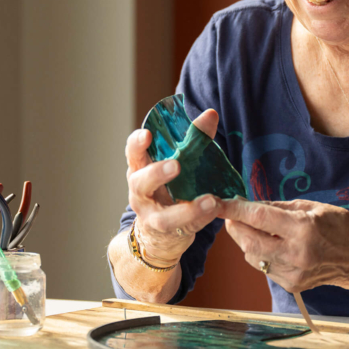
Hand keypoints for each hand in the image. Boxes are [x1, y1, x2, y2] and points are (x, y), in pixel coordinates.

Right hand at [125, 110, 221, 265]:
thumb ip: (194, 139)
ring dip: (188, 209)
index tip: (147, 134)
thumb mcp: (178, 163)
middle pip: (140, 182)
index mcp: (140, 169)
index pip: (132, 153)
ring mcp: (151, 216)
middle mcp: (140, 193)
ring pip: (163, 216)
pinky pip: (184, 228)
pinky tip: (216, 210)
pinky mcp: (167, 233)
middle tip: (176, 164)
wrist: (160, 234)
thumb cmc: (169, 189)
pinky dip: (202, 219)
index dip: (137, 144)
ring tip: (210, 200)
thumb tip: (210, 114)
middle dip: (156, 173)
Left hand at [219, 199, 348, 292]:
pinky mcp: (291, 285)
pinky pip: (264, 267)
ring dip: (246, 240)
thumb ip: (277, 207)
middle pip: (248, 241)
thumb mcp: (312, 207)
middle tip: (231, 214)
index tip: (217, 202)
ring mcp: (293, 274)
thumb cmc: (341, 227)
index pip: (259, 218)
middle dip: (234, 226)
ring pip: (252, 256)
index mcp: (303, 230)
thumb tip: (248, 204)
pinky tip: (270, 244)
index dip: (234, 209)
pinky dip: (260, 254)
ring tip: (254, 227)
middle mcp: (296, 255)